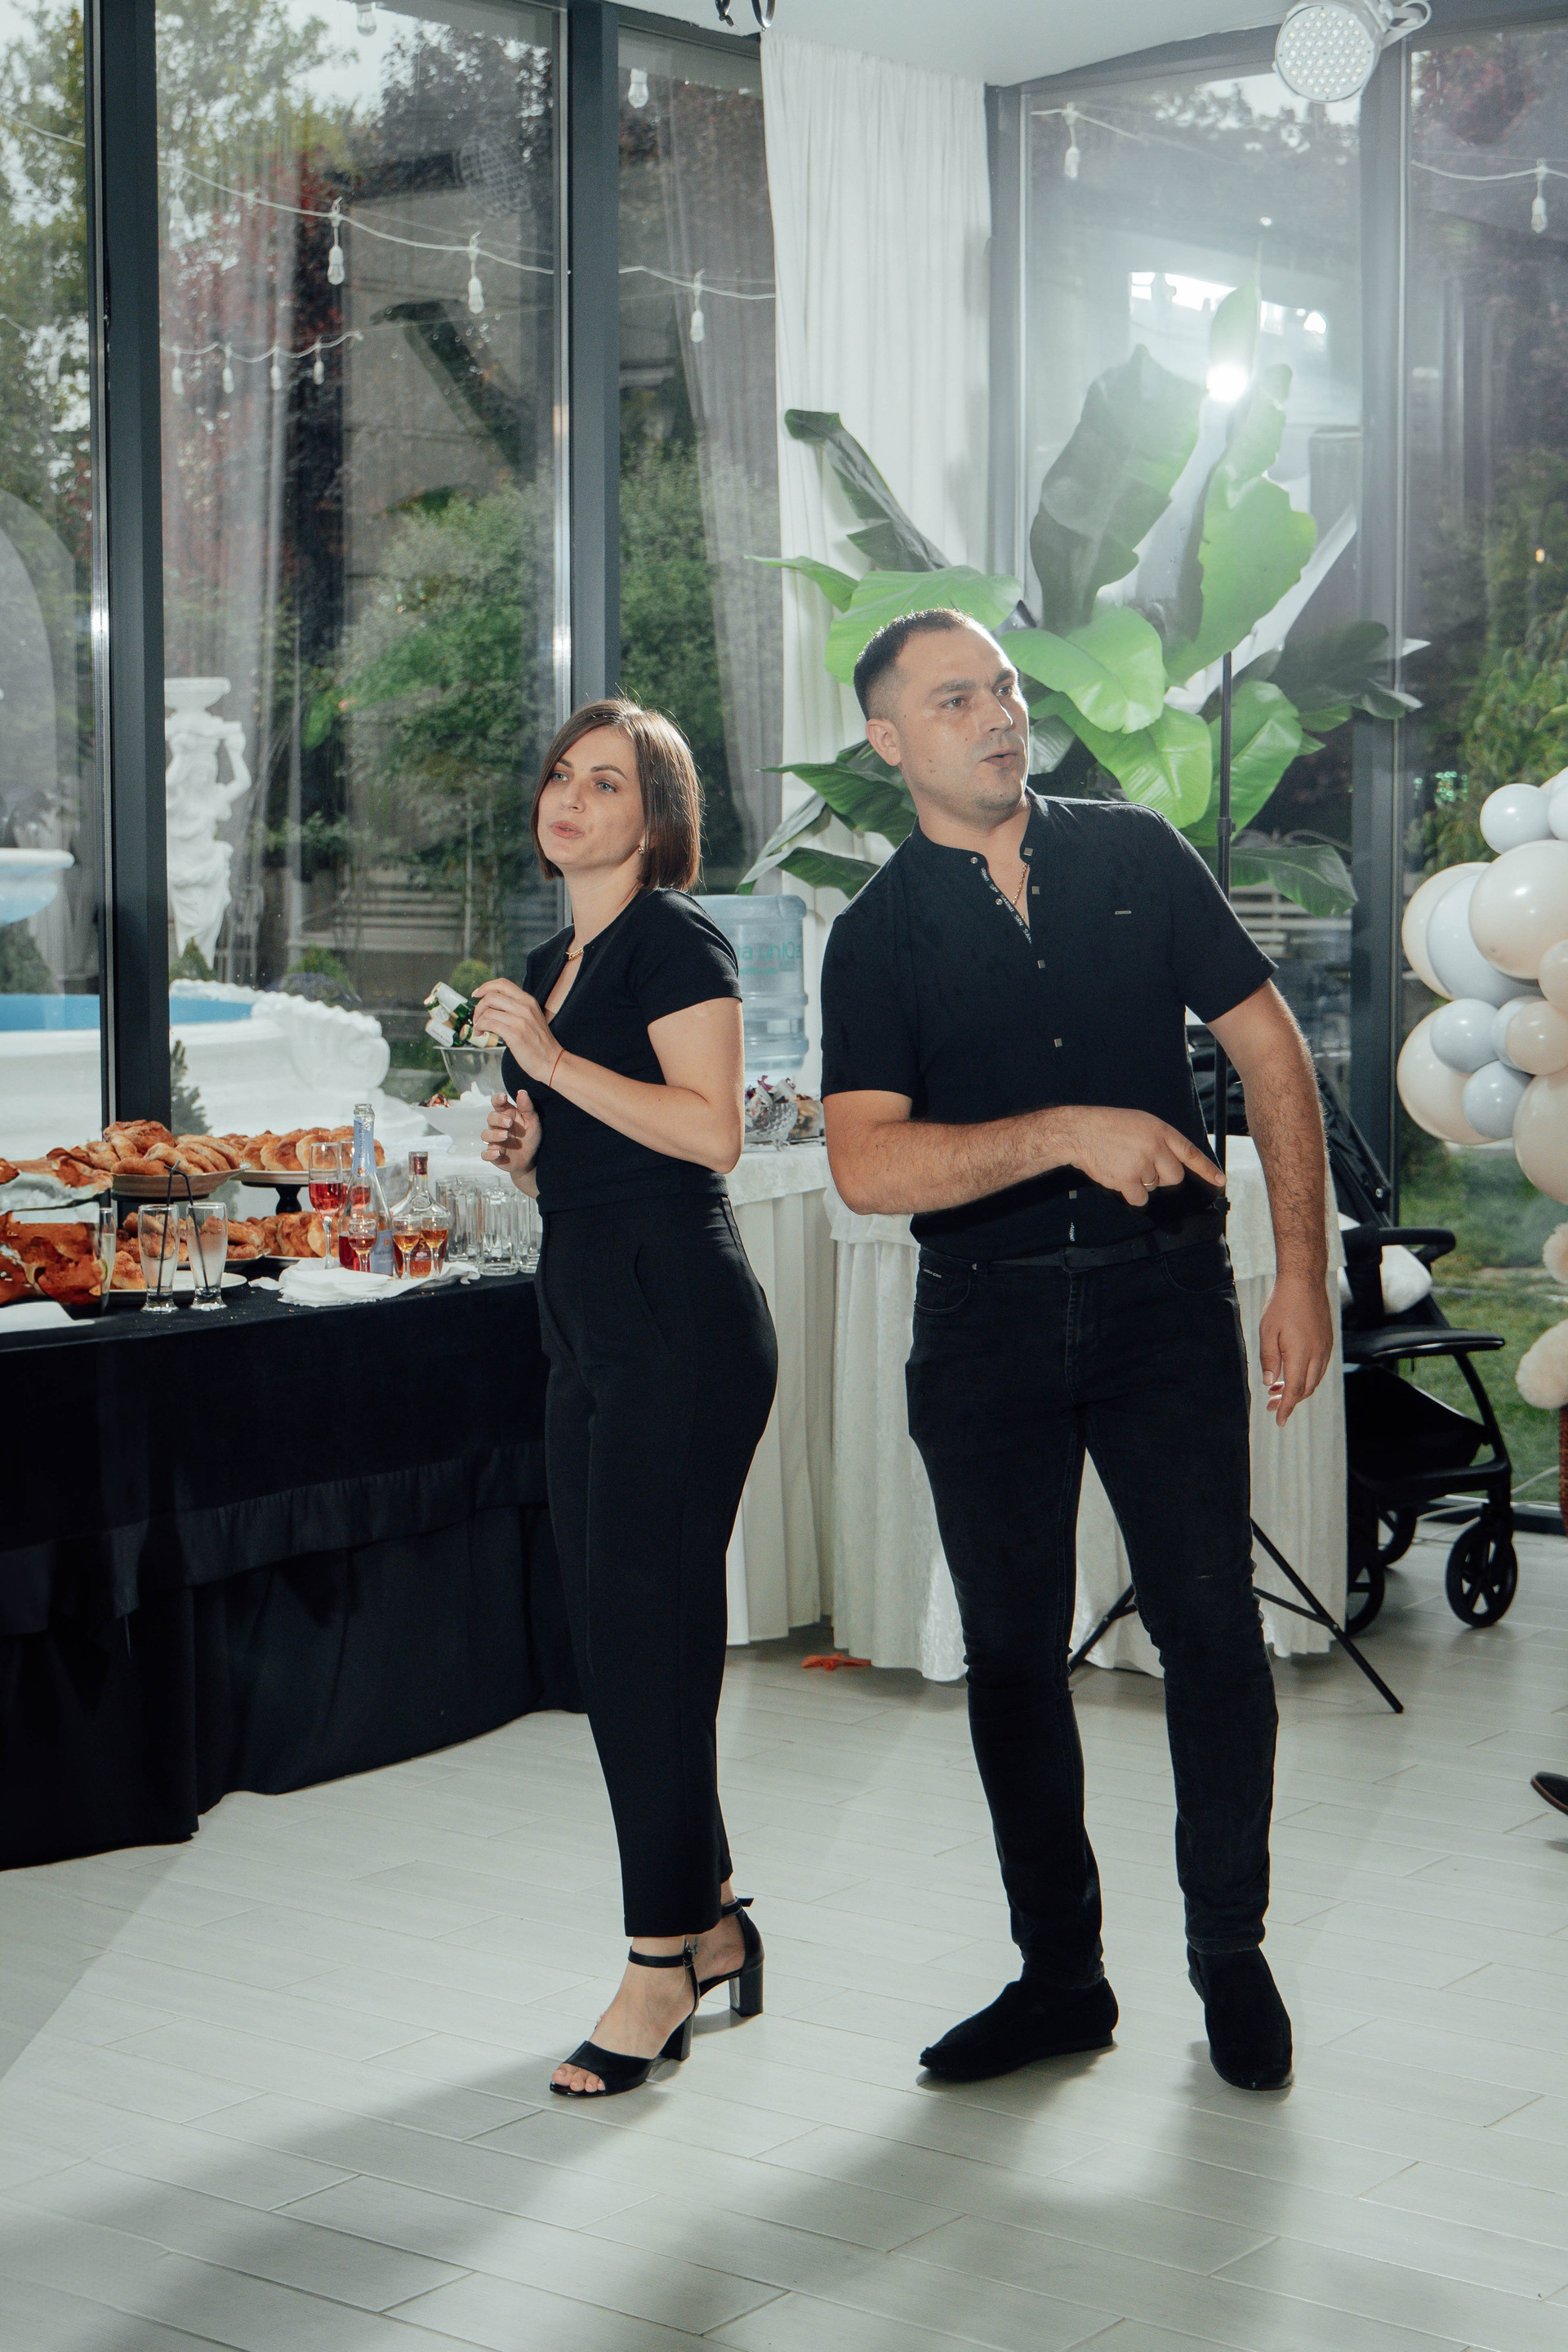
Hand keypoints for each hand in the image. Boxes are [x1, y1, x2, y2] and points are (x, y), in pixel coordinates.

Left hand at [472, 978, 556, 1084]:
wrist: (552, 1061)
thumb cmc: (540, 1042)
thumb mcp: (532, 1017)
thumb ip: (516, 1008)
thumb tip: (493, 1004)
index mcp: (528, 1001)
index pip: (503, 984)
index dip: (485, 987)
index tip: (476, 994)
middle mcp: (525, 1007)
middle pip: (491, 996)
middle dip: (478, 1007)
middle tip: (477, 1017)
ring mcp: (520, 1021)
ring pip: (488, 1011)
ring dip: (478, 1020)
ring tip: (479, 1029)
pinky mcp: (515, 1034)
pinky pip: (489, 1024)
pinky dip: (480, 1028)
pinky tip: (482, 1033)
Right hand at [481, 1089, 539, 1175]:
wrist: (531, 1159)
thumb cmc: (529, 1136)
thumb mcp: (532, 1122)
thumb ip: (527, 1108)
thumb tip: (522, 1092)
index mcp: (507, 1115)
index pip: (497, 1104)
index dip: (497, 1099)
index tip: (503, 1097)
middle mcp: (498, 1127)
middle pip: (490, 1118)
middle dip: (498, 1119)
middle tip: (509, 1123)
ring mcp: (494, 1141)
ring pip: (485, 1135)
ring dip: (494, 1135)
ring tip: (505, 1136)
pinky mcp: (494, 1156)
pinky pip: (485, 1154)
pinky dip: (489, 1154)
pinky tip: (497, 1153)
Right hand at [1057, 1107, 1224, 1208]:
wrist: (1081, 1132)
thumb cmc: (1109, 1126)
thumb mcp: (1141, 1123)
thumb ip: (1159, 1140)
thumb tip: (1170, 1163)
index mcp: (1161, 1131)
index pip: (1191, 1153)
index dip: (1207, 1169)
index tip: (1220, 1181)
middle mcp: (1156, 1147)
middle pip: (1175, 1177)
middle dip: (1163, 1177)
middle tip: (1143, 1166)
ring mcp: (1143, 1164)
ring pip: (1155, 1187)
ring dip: (1142, 1183)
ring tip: (1124, 1164)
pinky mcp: (1128, 1180)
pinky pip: (1141, 1199)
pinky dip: (1132, 1195)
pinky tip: (1120, 1179)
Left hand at [1258, 1270, 1333, 1426]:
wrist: (1304, 1282)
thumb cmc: (1282, 1304)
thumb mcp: (1267, 1332)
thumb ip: (1268, 1359)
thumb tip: (1268, 1382)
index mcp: (1300, 1354)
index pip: (1294, 1390)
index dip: (1286, 1407)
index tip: (1279, 1421)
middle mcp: (1317, 1354)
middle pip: (1306, 1389)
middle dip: (1289, 1401)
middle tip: (1270, 1405)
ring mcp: (1325, 1348)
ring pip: (1314, 1379)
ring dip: (1297, 1389)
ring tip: (1275, 1389)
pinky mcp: (1327, 1341)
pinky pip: (1319, 1367)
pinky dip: (1306, 1376)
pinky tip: (1290, 1373)